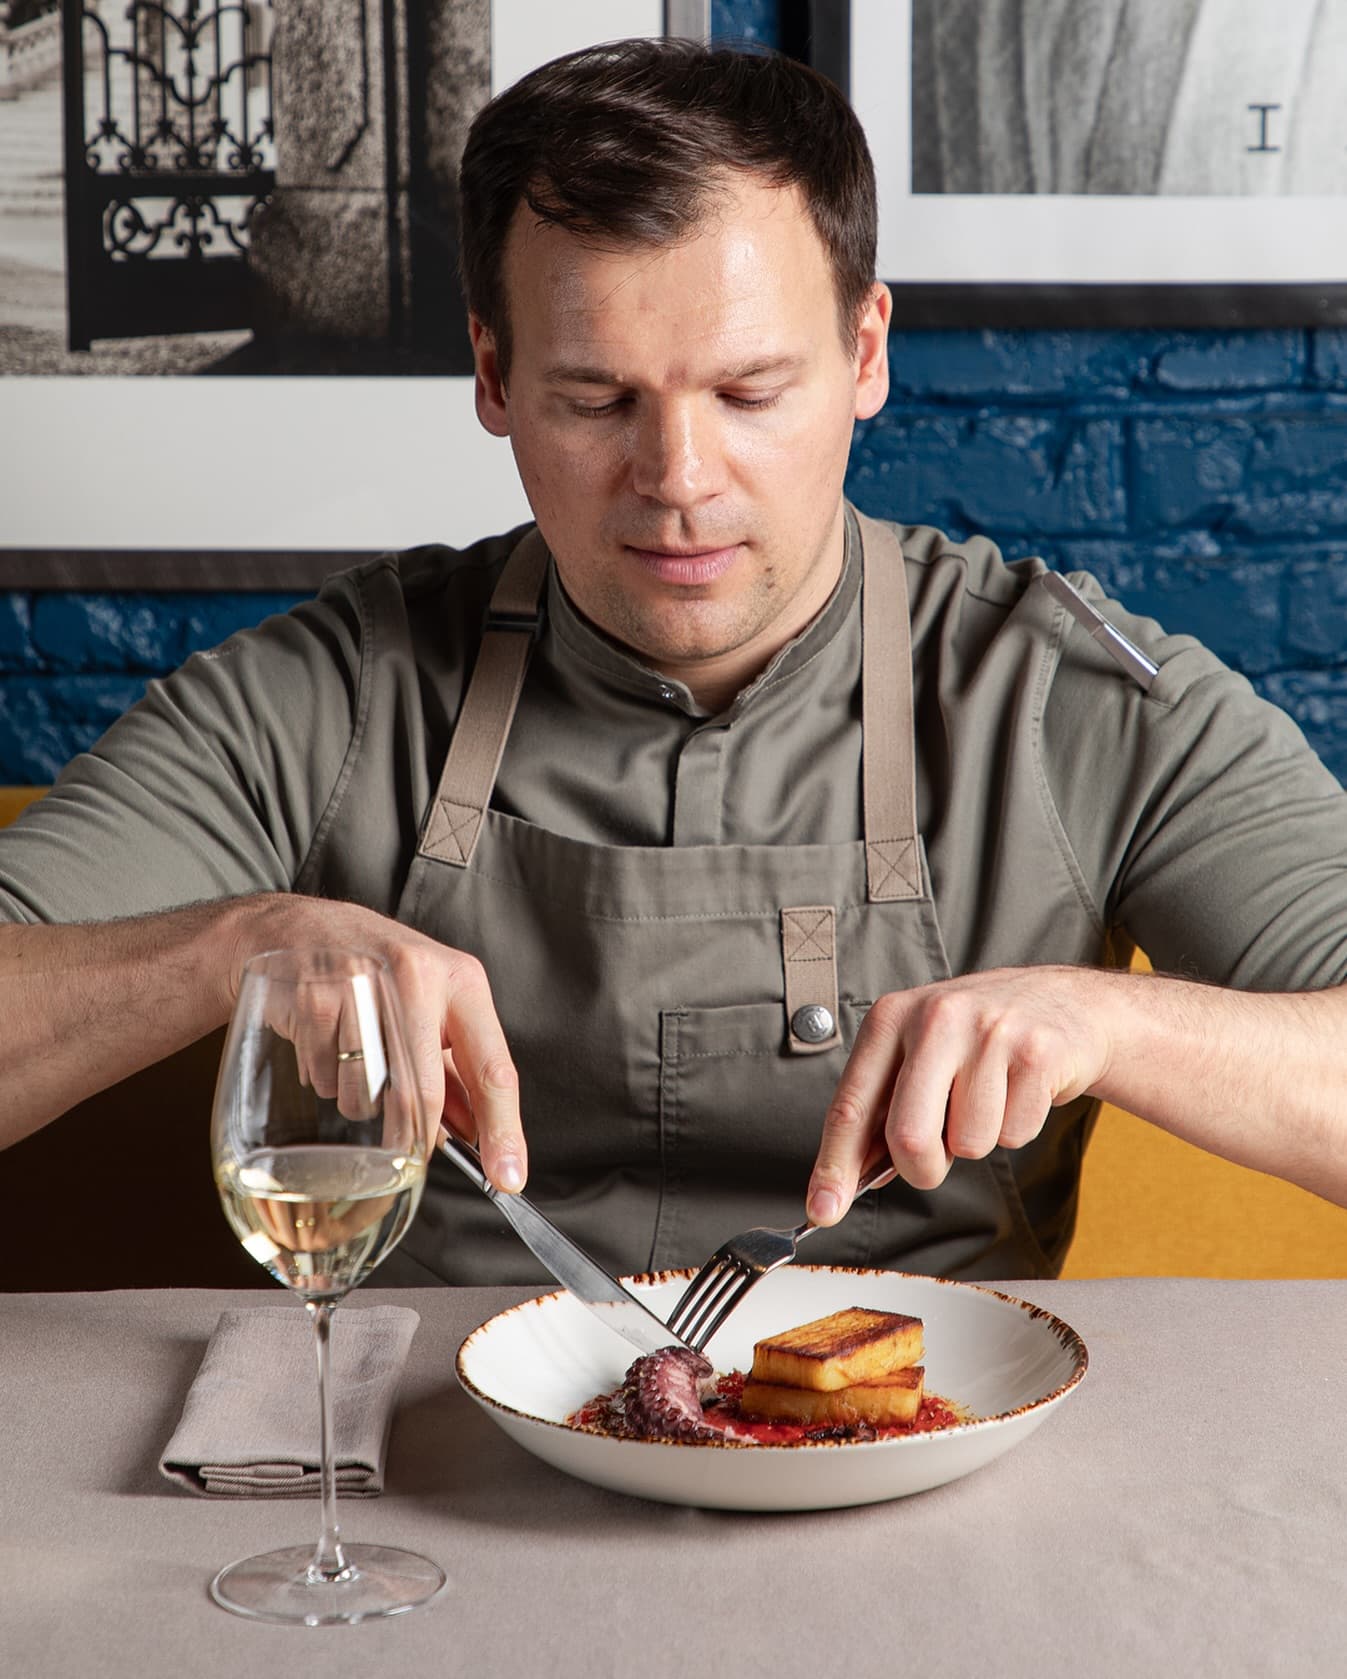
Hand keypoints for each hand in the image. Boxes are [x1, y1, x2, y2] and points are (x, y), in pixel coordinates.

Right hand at [229, 894, 525, 1192]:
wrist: (293, 929)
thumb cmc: (374, 971)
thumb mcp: (430, 1003)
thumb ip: (455, 1069)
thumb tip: (474, 1138)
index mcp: (460, 979)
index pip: (493, 1069)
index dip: (503, 1131)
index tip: (509, 1178)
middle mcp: (417, 976)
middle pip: (425, 1093)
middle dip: (415, 1135)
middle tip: (405, 1149)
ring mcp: (362, 987)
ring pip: (370, 1097)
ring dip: (362, 1100)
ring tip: (353, 1055)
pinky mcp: (314, 1001)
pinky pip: (327, 1082)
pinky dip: (327, 1079)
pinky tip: (324, 1041)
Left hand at [806, 966, 1113, 1223]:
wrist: (1064, 1003)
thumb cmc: (976, 1039)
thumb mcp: (917, 1053)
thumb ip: (880, 1111)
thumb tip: (842, 1186)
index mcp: (891, 1017)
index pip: (851, 1106)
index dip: (834, 1167)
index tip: (822, 1212)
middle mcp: (935, 1018)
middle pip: (907, 1137)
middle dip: (921, 1168)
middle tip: (937, 1157)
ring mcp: (989, 1032)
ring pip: (968, 1144)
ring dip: (977, 1140)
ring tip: (988, 1097)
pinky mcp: (1037, 1052)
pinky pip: (1015, 1134)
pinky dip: (1016, 1127)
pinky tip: (1019, 1090)